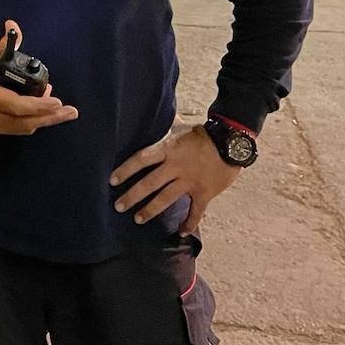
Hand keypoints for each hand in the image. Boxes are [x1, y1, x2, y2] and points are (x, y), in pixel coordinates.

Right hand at [0, 22, 78, 135]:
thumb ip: (1, 46)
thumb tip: (13, 25)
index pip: (16, 105)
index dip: (38, 105)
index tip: (56, 101)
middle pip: (26, 122)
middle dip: (51, 117)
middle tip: (71, 111)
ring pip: (26, 128)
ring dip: (46, 120)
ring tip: (63, 111)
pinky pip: (21, 128)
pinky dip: (36, 121)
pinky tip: (47, 114)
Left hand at [110, 125, 240, 234]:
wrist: (232, 142)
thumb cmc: (204, 134)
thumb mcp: (181, 127)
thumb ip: (166, 125)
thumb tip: (155, 112)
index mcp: (168, 149)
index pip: (141, 159)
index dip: (126, 170)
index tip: (112, 181)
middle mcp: (176, 166)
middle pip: (150, 183)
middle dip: (132, 196)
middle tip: (119, 206)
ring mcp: (190, 181)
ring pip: (166, 199)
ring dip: (151, 210)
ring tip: (137, 219)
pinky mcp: (204, 192)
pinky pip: (196, 211)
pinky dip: (189, 223)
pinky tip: (181, 233)